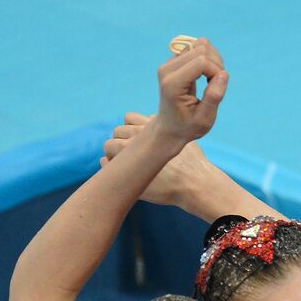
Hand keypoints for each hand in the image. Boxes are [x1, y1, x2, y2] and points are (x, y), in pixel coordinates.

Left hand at [102, 112, 221, 207]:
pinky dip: (110, 166)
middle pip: (117, 131)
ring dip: (113, 152)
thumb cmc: (194, 163)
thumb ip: (169, 129)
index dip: (132, 128)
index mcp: (151, 125)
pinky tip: (123, 173)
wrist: (195, 183)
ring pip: (109, 145)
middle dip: (121, 140)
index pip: (128, 118)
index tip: (139, 139)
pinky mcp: (124, 170)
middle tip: (131, 153)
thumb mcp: (184, 137)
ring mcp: (129, 153)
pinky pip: (105, 163)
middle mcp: (137, 136)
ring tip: (124, 163)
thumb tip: (158, 125)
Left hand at [152, 38, 227, 145]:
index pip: (201, 62)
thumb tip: (224, 74)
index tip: (218, 89)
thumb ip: (214, 96)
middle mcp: (167, 69)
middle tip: (216, 84)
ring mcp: (169, 63)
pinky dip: (208, 59)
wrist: (170, 128)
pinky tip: (207, 75)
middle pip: (202, 49)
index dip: (217, 72)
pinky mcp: (174, 61)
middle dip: (217, 65)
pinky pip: (196, 47)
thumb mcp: (205, 118)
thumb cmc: (188, 126)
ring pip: (200, 44)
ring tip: (212, 79)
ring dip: (214, 60)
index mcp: (173, 84)